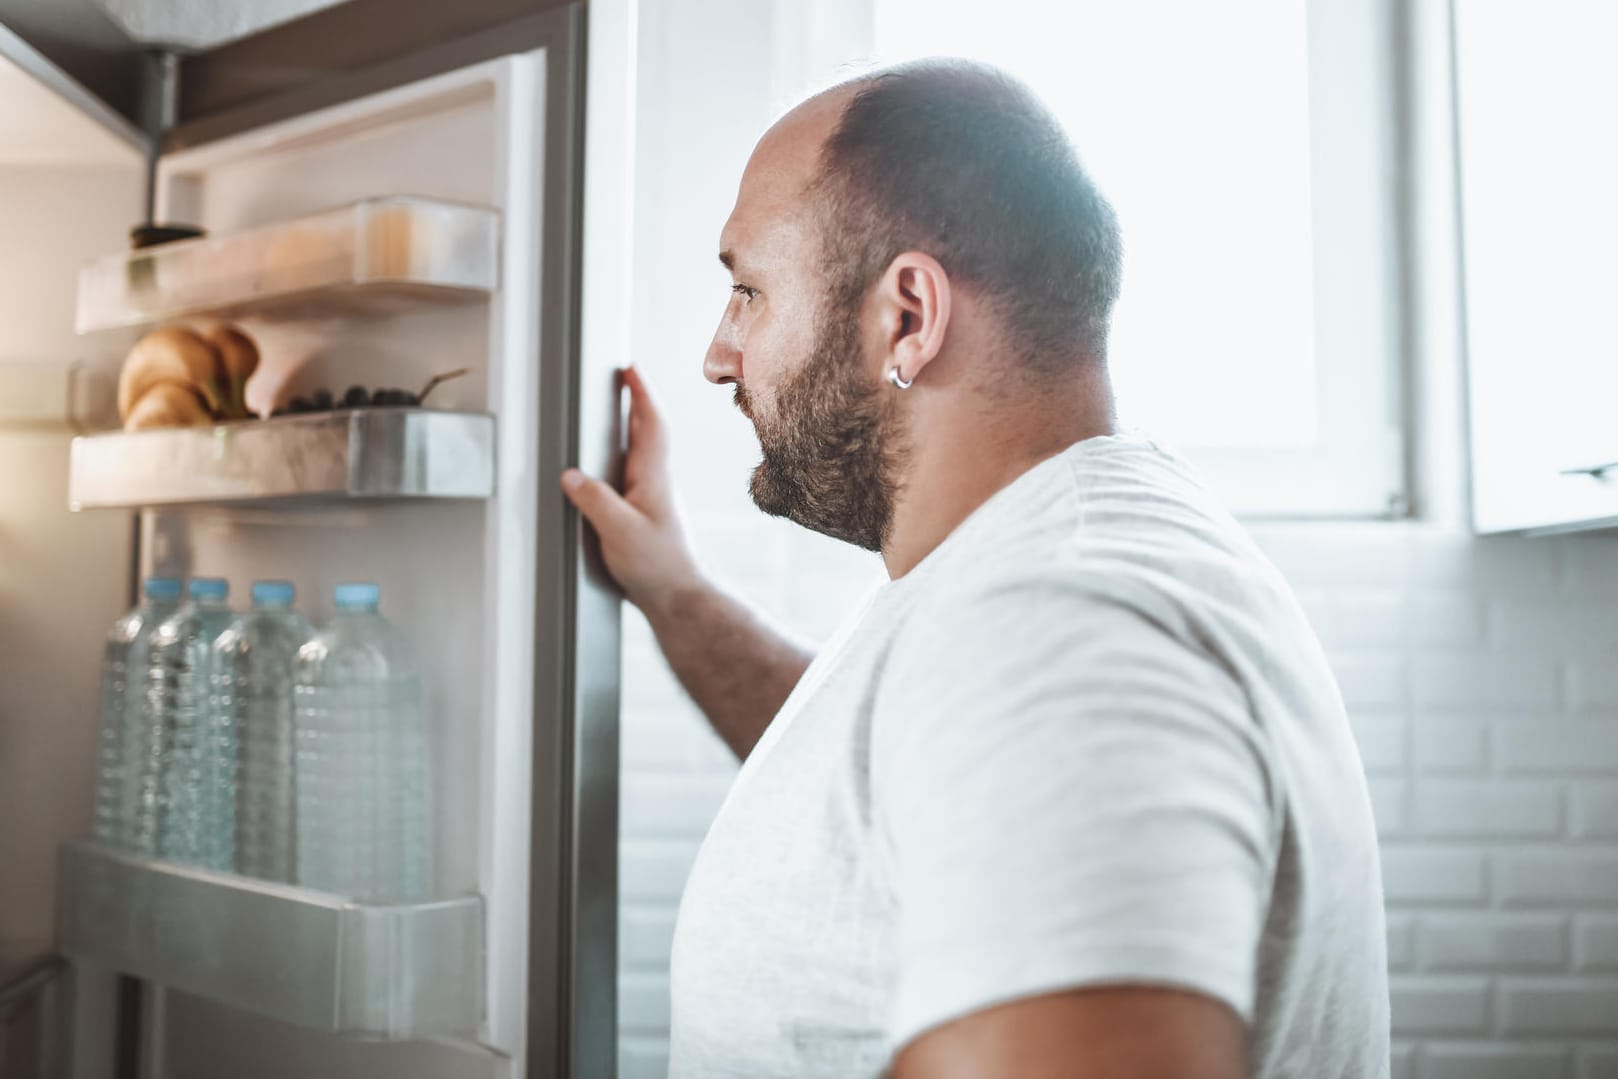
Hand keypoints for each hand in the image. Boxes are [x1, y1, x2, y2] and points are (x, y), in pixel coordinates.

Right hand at [561, 366, 702, 616]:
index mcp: (653, 477)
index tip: (630, 368)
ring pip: (642, 456)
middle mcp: (658, 484)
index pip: (651, 424)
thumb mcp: (618, 530)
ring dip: (631, 431)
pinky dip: (624, 463)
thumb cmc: (657, 567)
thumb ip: (594, 500)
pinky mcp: (649, 519)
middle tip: (621, 381)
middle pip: (648, 433)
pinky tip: (611, 473)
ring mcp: (655, 501)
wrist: (679, 600)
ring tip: (613, 416)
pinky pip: (634, 479)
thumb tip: (570, 475)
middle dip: (635, 404)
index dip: (641, 393)